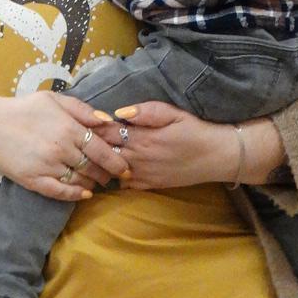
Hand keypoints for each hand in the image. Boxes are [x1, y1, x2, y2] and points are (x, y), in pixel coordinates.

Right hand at [0, 91, 129, 200]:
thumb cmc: (23, 109)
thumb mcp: (53, 99)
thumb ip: (82, 109)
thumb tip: (107, 121)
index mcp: (69, 128)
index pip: (102, 149)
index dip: (116, 161)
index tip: (124, 166)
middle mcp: (61, 149)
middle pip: (94, 168)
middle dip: (106, 174)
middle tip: (113, 176)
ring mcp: (47, 166)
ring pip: (80, 181)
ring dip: (93, 183)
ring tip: (98, 182)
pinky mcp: (34, 180)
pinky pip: (61, 192)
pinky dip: (76, 195)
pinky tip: (84, 194)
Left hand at [89, 102, 286, 190]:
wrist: (215, 157)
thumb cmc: (195, 131)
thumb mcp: (174, 113)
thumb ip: (146, 111)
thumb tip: (119, 112)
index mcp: (142, 138)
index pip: (106, 132)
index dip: (93, 127)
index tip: (85, 122)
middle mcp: (138, 158)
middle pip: (103, 153)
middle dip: (92, 146)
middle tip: (82, 139)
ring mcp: (142, 175)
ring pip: (110, 171)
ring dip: (100, 163)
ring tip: (92, 154)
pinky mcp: (149, 185)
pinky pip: (123, 185)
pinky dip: (114, 178)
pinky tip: (112, 170)